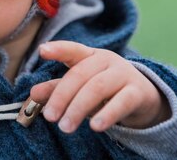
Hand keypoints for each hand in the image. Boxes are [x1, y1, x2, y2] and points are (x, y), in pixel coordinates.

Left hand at [30, 41, 170, 133]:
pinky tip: (95, 126)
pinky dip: (107, 114)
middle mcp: (106, 60)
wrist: (143, 97)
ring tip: (65, 127)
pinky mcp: (137, 92)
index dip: (58, 49)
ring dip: (78, 108)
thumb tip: (33, 93)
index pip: (72, 49)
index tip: (42, 51)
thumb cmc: (104, 89)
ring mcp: (123, 74)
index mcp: (89, 55)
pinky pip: (122, 102)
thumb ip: (57, 88)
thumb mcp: (80, 87)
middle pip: (79, 75)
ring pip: (97, 88)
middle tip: (50, 117)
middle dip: (62, 96)